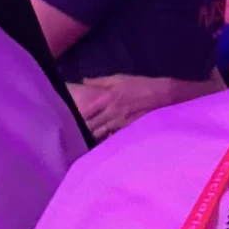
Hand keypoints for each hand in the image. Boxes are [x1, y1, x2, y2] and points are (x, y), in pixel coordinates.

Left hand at [71, 71, 222, 140]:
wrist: (167, 95)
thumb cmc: (142, 85)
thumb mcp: (120, 78)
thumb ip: (99, 82)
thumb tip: (82, 82)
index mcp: (107, 98)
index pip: (85, 111)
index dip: (72, 117)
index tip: (61, 120)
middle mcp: (112, 113)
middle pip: (90, 125)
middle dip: (77, 131)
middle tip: (63, 138)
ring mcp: (120, 124)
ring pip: (99, 135)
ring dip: (88, 139)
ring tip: (75, 146)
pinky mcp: (129, 132)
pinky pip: (112, 140)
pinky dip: (103, 144)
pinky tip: (95, 150)